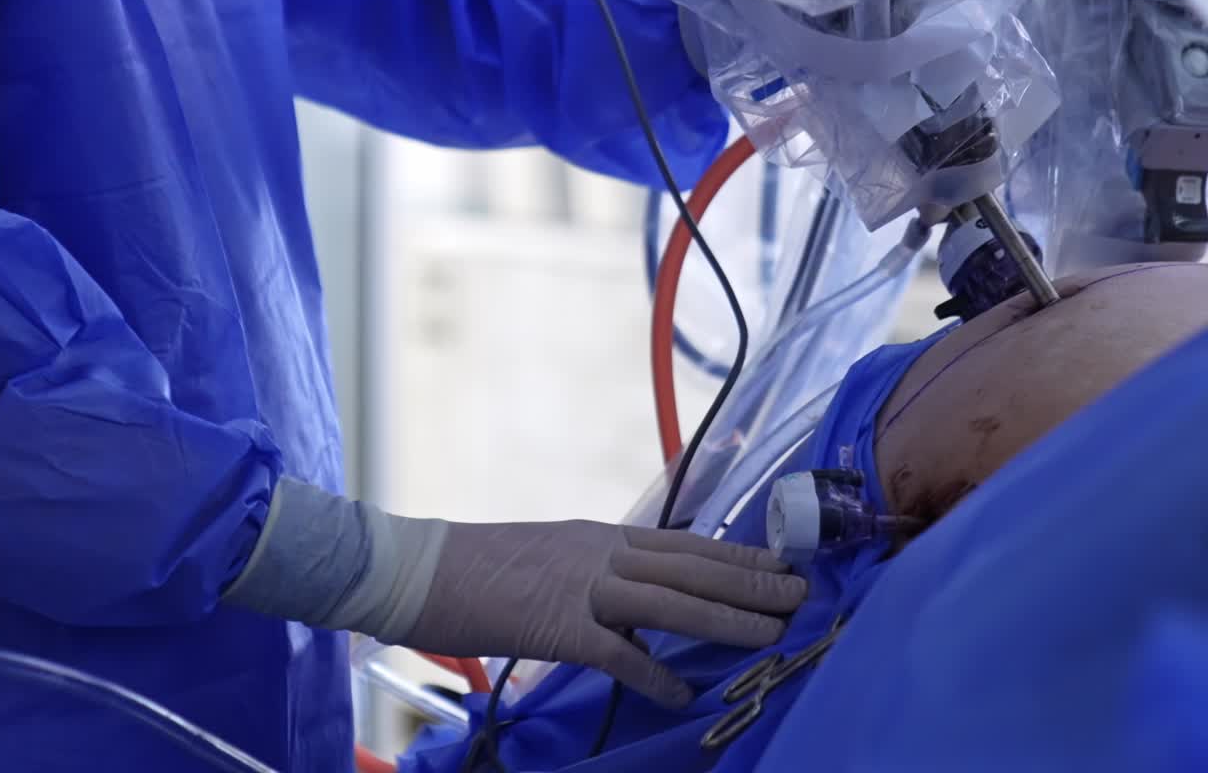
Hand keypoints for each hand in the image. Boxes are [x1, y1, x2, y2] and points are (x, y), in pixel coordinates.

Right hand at [393, 519, 805, 707]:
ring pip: (671, 600)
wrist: (422, 569)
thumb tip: (642, 600)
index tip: (782, 562)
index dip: (738, 554)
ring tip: (773, 634)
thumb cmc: (485, 566)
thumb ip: (602, 574)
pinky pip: (616, 652)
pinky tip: (683, 691)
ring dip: (726, 618)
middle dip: (751, 582)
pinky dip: (653, 670)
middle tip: (803, 594)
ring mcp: (581, 585)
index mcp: (603, 535)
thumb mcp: (555, 557)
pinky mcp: (556, 625)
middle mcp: (603, 552)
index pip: (687, 543)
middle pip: (692, 566)